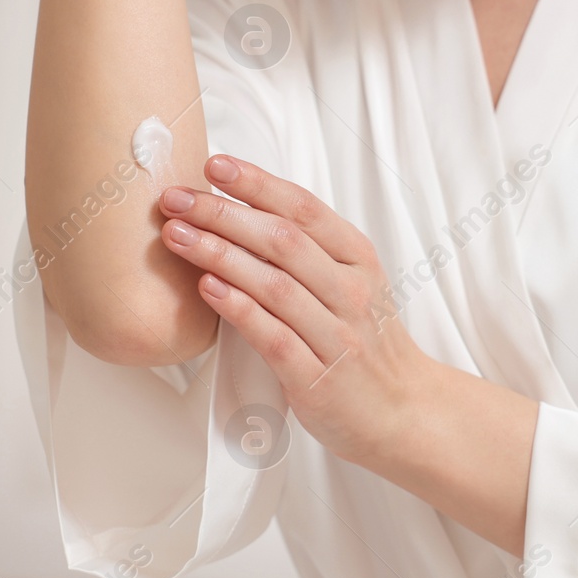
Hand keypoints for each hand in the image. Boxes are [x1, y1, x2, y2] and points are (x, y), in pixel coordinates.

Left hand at [156, 155, 436, 466]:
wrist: (402, 411)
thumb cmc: (365, 343)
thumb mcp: (352, 284)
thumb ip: (309, 251)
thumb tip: (241, 208)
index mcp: (359, 260)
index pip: (304, 209)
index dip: (257, 183)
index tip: (214, 165)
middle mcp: (352, 292)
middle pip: (283, 240)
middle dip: (223, 213)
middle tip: (176, 199)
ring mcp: (337, 337)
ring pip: (274, 284)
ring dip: (219, 254)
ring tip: (176, 235)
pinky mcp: (318, 380)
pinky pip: (273, 336)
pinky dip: (238, 308)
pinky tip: (206, 288)